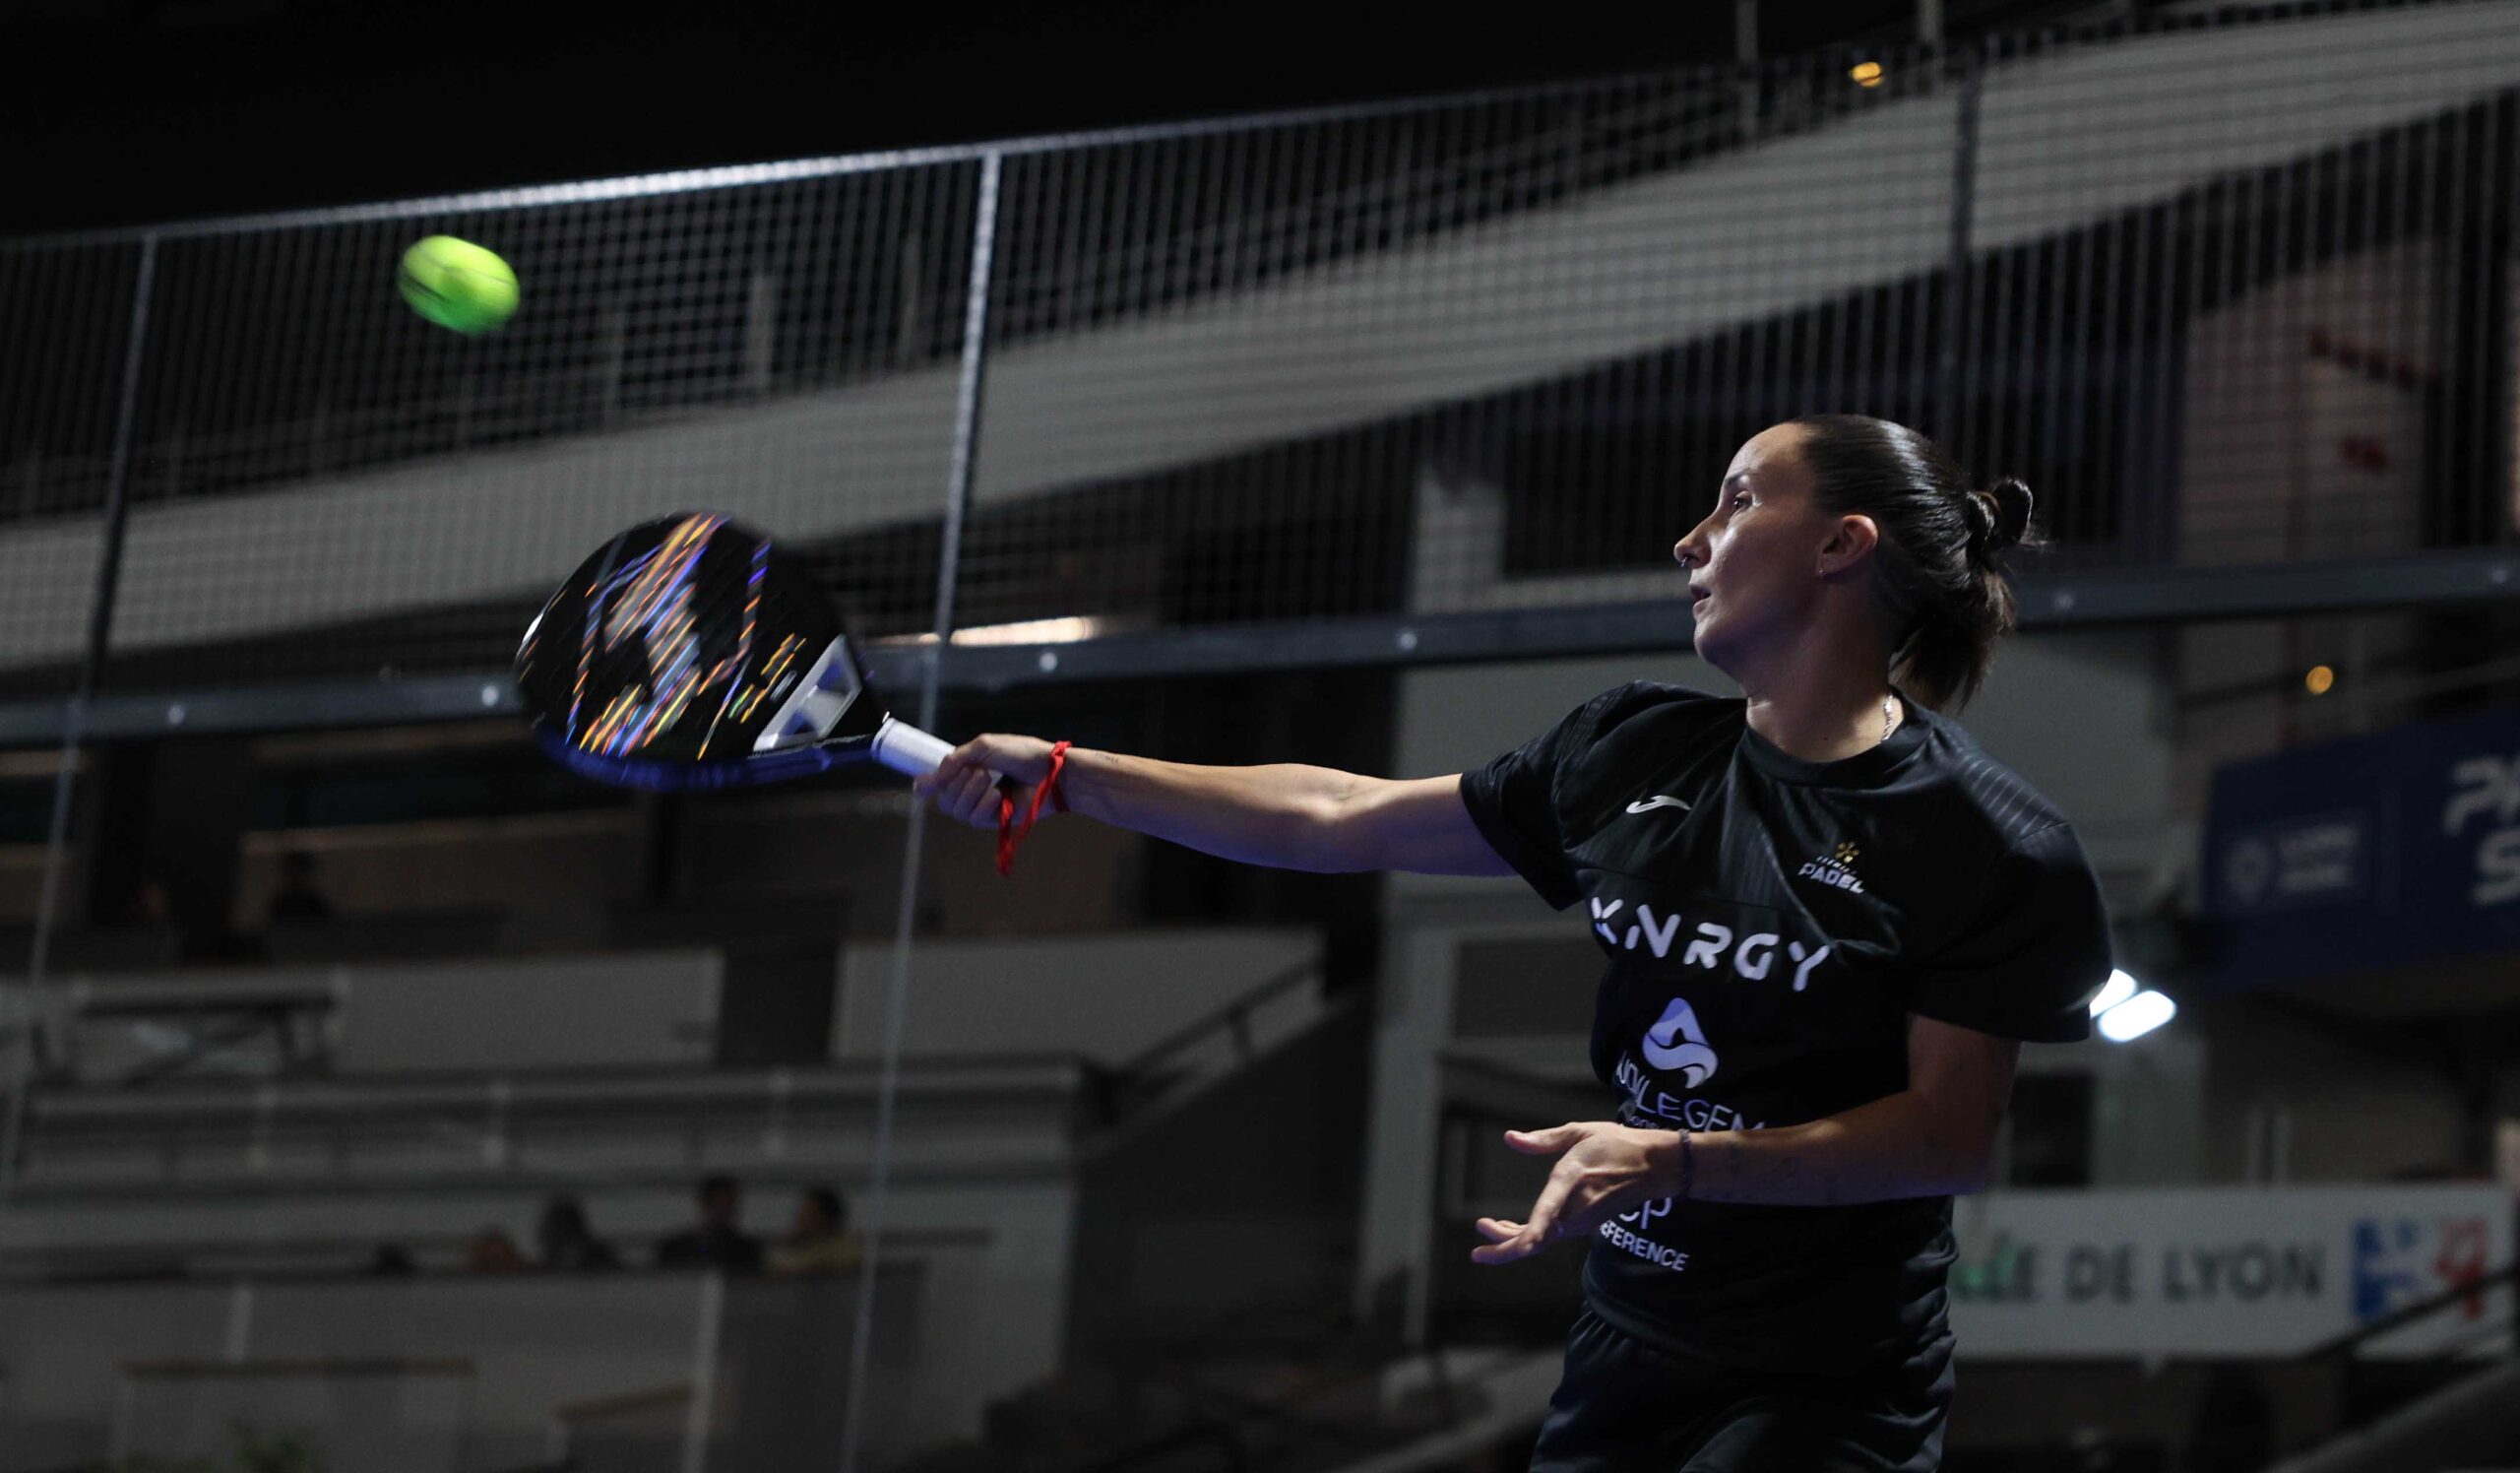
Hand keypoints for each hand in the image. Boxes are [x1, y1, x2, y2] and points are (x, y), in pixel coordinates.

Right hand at [910, 734, 1059, 828]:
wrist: (1049, 770)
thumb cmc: (1021, 753)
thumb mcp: (983, 747)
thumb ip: (953, 761)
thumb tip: (923, 782)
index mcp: (969, 768)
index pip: (939, 782)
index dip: (928, 785)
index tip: (923, 786)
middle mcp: (973, 789)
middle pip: (944, 798)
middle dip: (956, 784)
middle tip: (980, 771)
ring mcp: (983, 805)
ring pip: (956, 809)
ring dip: (970, 792)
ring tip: (991, 779)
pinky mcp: (994, 820)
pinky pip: (973, 819)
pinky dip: (982, 805)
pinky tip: (998, 796)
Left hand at [1470, 1122, 1671, 1265]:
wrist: (1655, 1167)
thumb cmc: (1616, 1144)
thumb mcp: (1580, 1132)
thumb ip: (1543, 1139)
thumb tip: (1510, 1138)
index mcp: (1573, 1179)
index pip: (1550, 1211)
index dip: (1534, 1231)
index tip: (1520, 1246)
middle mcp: (1577, 1208)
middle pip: (1539, 1240)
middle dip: (1505, 1248)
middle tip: (1477, 1251)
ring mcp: (1582, 1220)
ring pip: (1542, 1240)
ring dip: (1512, 1239)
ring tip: (1487, 1227)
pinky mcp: (1585, 1224)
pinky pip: (1551, 1236)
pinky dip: (1529, 1234)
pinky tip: (1512, 1227)